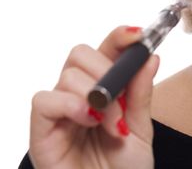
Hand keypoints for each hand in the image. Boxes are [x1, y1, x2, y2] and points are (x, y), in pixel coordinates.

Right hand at [28, 26, 158, 168]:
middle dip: (107, 69)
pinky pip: (44, 100)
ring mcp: (59, 110)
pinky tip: (88, 119)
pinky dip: (69, 105)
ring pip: (68, 74)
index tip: (140, 36)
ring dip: (96, 96)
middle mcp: (79, 94)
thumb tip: (151, 57)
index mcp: (105, 87)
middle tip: (122, 101)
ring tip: (111, 125)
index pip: (107, 49)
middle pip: (81, 53)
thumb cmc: (125, 168)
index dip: (120, 37)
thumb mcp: (141, 129)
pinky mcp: (41, 129)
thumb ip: (141, 93)